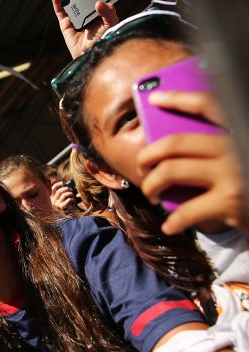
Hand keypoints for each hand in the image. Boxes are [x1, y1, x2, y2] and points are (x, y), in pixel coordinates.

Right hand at [51, 181, 76, 210]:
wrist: (68, 217)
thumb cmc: (66, 207)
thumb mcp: (62, 200)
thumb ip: (62, 194)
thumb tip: (67, 187)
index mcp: (51, 198)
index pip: (52, 189)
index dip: (57, 184)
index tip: (62, 183)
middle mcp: (53, 201)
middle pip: (60, 191)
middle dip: (67, 189)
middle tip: (72, 191)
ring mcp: (56, 204)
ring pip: (64, 195)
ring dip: (71, 194)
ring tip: (73, 197)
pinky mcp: (61, 207)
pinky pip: (68, 200)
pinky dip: (72, 199)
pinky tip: (74, 201)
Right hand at [52, 0, 118, 58]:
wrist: (91, 54)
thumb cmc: (104, 40)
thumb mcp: (111, 23)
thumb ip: (109, 11)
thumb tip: (99, 3)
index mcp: (99, 13)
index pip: (95, 0)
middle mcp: (86, 15)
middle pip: (82, 1)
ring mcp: (75, 19)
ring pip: (71, 5)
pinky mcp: (65, 25)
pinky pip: (60, 11)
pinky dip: (57, 3)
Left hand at [137, 91, 247, 234]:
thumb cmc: (248, 183)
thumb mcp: (238, 157)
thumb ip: (214, 148)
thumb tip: (165, 147)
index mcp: (240, 128)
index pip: (209, 104)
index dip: (178, 98)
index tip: (153, 97)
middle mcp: (238, 144)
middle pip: (175, 142)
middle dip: (147, 156)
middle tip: (141, 167)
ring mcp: (234, 172)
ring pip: (170, 171)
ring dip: (151, 186)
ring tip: (152, 195)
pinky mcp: (232, 200)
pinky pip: (185, 210)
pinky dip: (172, 221)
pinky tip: (169, 226)